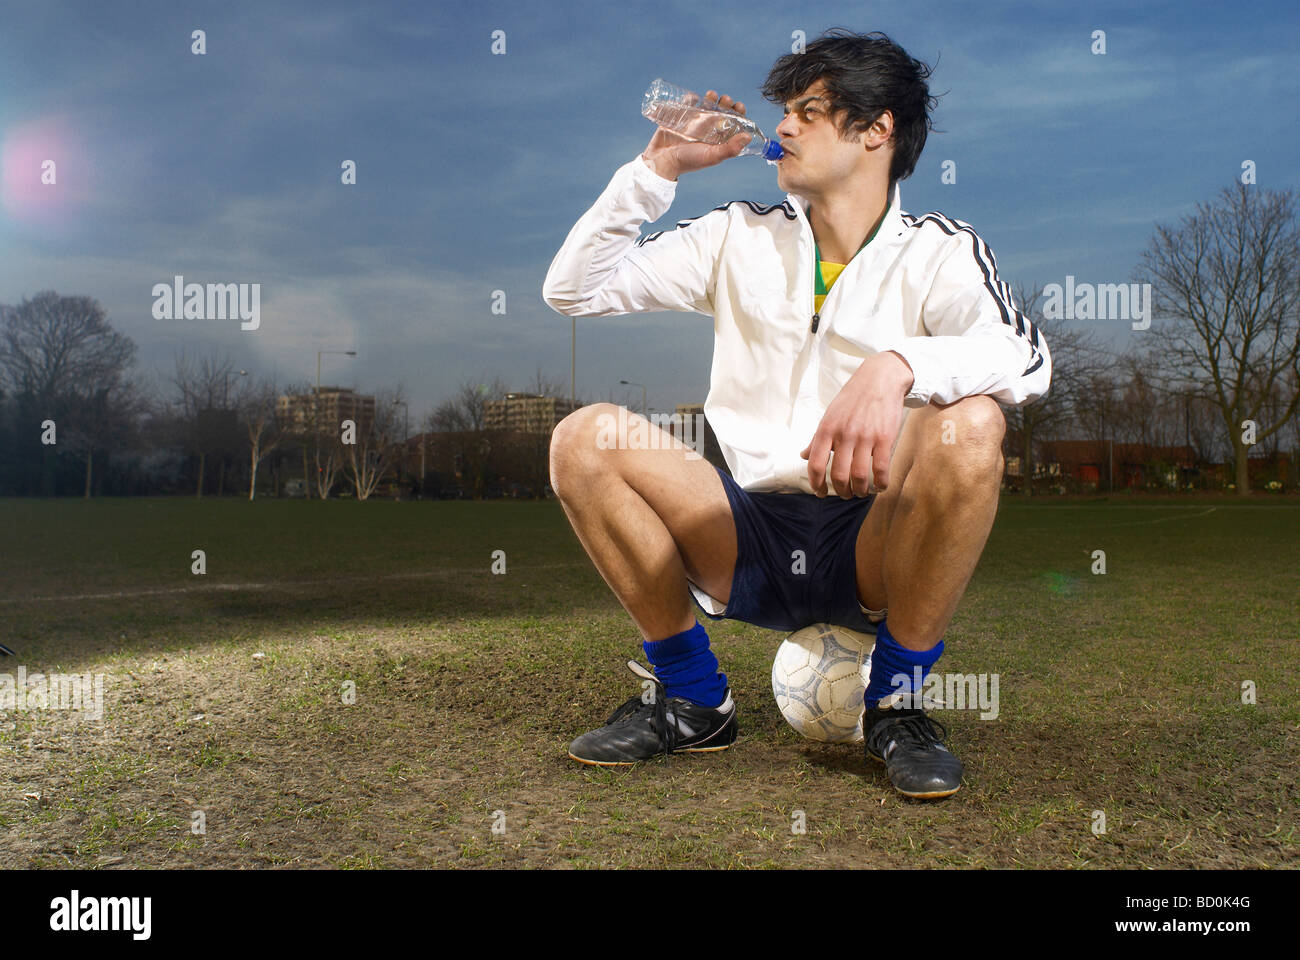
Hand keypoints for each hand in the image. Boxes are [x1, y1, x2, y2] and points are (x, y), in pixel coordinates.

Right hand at [642, 89, 751, 180]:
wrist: (662, 160)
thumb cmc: (689, 161)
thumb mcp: (711, 156)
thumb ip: (730, 149)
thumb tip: (748, 137)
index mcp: (718, 138)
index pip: (733, 123)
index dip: (738, 113)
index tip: (739, 106)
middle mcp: (708, 129)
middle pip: (721, 111)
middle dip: (726, 103)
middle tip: (726, 100)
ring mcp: (695, 122)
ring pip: (707, 105)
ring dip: (712, 98)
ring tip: (712, 95)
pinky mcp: (681, 117)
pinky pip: (688, 104)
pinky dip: (692, 98)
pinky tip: (694, 96)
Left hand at [800, 352, 913, 497]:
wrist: (880, 379)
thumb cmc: (852, 399)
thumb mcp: (829, 415)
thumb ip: (817, 438)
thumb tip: (803, 456)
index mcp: (826, 429)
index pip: (815, 464)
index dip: (816, 484)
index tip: (820, 493)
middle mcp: (844, 434)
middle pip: (838, 474)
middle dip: (841, 491)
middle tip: (845, 494)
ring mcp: (865, 437)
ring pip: (860, 476)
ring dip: (860, 490)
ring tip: (860, 492)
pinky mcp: (885, 438)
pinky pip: (881, 468)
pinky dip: (880, 483)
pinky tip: (879, 486)